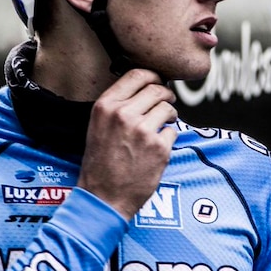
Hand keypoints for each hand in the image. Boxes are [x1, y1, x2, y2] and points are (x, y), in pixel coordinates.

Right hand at [78, 69, 177, 219]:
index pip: (137, 74)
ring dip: (169, 115)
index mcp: (106, 106)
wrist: (103, 196)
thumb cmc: (100, 162)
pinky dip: (168, 137)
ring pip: (167, 108)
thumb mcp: (98, 126)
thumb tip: (145, 87)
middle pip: (157, 89)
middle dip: (166, 94)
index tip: (158, 82)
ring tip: (163, 124)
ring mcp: (143, 131)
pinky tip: (157, 147)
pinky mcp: (159, 148)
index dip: (153, 76)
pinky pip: (172, 131)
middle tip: (167, 102)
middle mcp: (123, 114)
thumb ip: (118, 105)